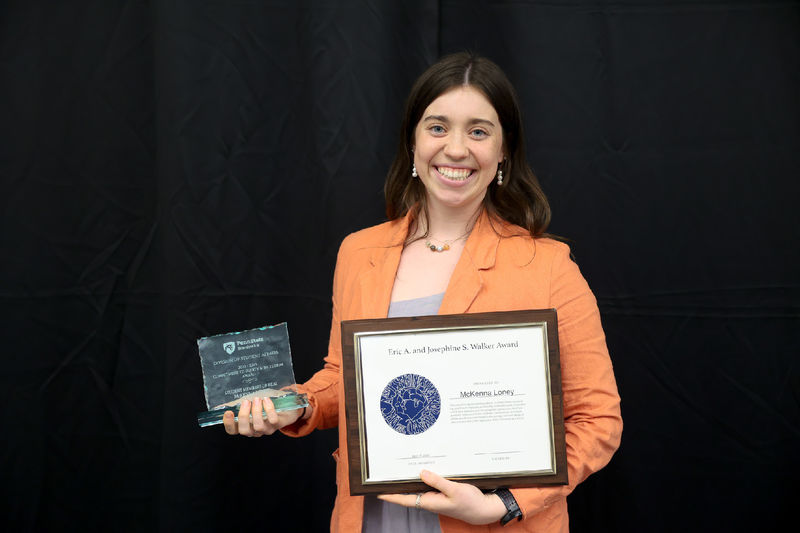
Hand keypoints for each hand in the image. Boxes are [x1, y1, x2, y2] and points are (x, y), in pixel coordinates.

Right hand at [222, 397, 304, 436]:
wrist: (286, 405)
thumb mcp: (250, 404)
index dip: (229, 424)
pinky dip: (269, 409)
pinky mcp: (278, 424)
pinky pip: (272, 420)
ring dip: (256, 412)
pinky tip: (266, 400)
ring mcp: (266, 429)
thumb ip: (237, 404)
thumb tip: (219, 406)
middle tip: (246, 402)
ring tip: (257, 399)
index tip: (229, 412)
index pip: (232, 431)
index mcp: (245, 426)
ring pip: (258, 426)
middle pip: (244, 430)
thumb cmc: (264, 404)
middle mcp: (254, 430)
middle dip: (244, 416)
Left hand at [377, 470, 506, 524]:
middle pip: (408, 493)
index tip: (377, 491)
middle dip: (396, 485)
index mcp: (429, 502)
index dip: (390, 495)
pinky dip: (422, 478)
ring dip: (409, 480)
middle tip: (384, 474)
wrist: (484, 510)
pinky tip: (420, 470)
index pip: (404, 499)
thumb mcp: (454, 490)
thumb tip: (421, 473)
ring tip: (397, 469)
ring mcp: (435, 497)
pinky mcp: (441, 493)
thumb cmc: (470, 502)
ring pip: (417, 488)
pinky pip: (427, 485)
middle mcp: (429, 500)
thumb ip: (437, 481)